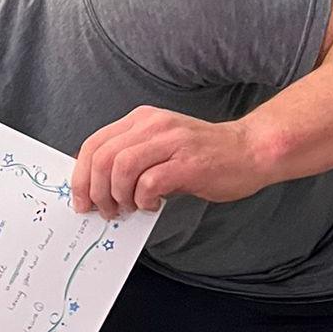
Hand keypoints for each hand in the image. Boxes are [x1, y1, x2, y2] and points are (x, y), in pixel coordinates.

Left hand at [71, 106, 270, 218]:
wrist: (251, 151)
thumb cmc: (204, 156)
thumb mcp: (159, 148)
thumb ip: (130, 160)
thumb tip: (97, 187)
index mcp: (141, 120)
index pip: (94, 144)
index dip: (80, 176)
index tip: (82, 200)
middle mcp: (153, 125)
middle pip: (102, 157)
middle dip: (95, 190)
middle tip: (104, 211)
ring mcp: (171, 141)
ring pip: (121, 167)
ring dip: (117, 195)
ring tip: (127, 208)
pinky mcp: (188, 162)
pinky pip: (149, 182)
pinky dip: (143, 199)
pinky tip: (152, 205)